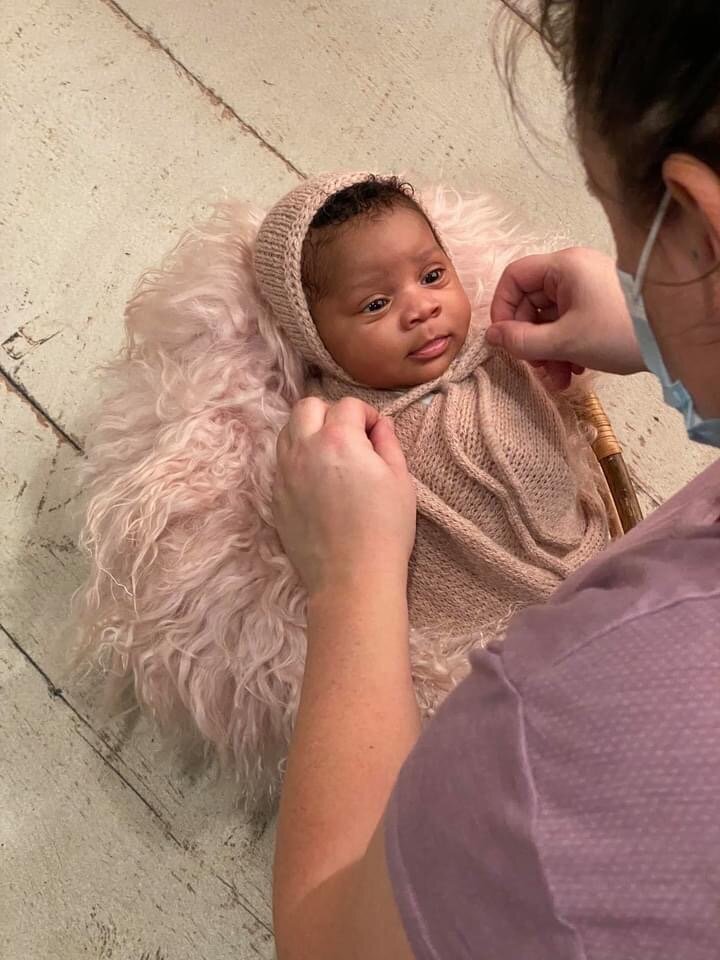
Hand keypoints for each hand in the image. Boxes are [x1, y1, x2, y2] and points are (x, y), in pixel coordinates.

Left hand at [273, 397, 416, 598]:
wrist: (352, 578)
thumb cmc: (384, 530)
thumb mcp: (401, 480)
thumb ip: (388, 442)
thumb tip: (380, 426)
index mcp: (338, 439)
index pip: (348, 405)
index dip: (367, 415)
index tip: (377, 435)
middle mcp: (304, 449)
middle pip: (307, 406)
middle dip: (330, 413)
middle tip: (350, 437)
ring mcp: (285, 473)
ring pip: (287, 431)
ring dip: (309, 432)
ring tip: (331, 456)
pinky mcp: (276, 497)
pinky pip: (281, 463)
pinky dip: (298, 460)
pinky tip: (318, 481)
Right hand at [487, 247, 644, 388]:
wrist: (674, 339)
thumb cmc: (618, 332)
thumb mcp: (564, 341)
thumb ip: (522, 341)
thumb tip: (492, 337)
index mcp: (564, 266)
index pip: (514, 277)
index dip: (502, 308)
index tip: (505, 339)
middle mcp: (575, 271)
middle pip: (532, 302)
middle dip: (530, 340)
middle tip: (537, 368)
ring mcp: (589, 288)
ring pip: (551, 318)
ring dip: (548, 351)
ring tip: (560, 378)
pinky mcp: (602, 306)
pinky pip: (570, 323)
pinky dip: (567, 347)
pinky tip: (576, 370)